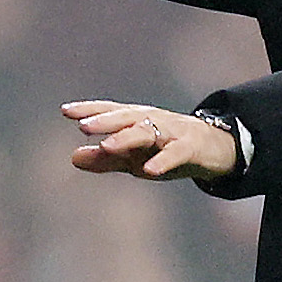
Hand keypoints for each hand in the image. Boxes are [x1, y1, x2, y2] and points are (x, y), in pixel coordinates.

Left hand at [62, 100, 241, 181]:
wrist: (214, 149)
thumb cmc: (168, 150)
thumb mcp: (134, 157)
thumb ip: (106, 158)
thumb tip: (73, 157)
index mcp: (137, 120)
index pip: (111, 111)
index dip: (89, 110)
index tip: (66, 112)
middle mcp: (152, 120)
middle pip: (126, 117)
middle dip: (105, 120)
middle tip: (84, 126)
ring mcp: (172, 132)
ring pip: (147, 132)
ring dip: (127, 137)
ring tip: (108, 145)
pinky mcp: (190, 147)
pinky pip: (175, 153)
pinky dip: (162, 160)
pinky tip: (148, 171)